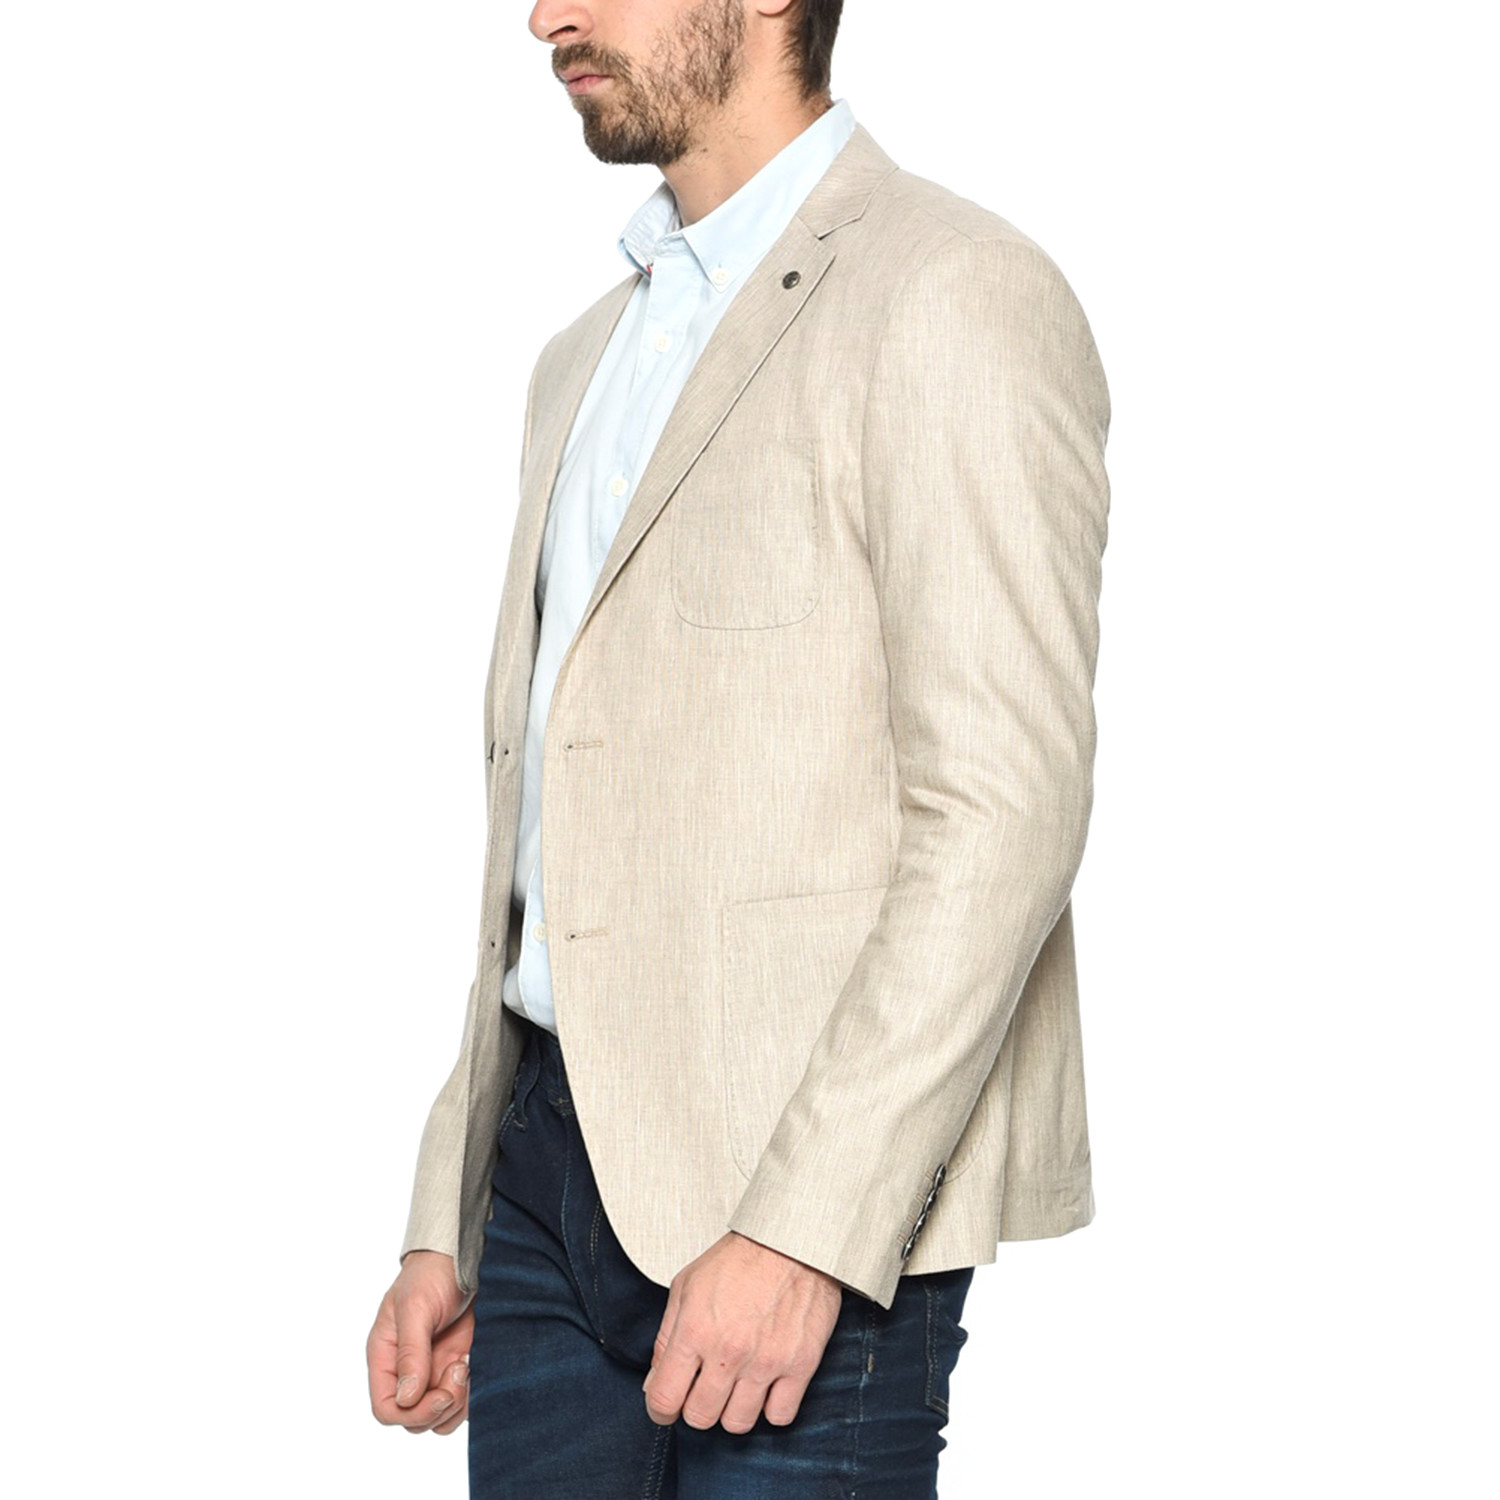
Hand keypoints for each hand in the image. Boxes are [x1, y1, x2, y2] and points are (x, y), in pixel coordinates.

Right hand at [367, 1250, 474, 1434]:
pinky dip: (471, 1394)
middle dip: (440, 1406)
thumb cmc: (431, 1274)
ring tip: (466, 1364)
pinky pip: (462, 1402)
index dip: (411, 1412)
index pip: (386, 1409)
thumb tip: (406, 1398)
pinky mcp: (457, 1367)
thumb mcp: (416, 1307)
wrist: (464, 1256)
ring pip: (440, 1418)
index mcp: (386, 1358)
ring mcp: (434, 1371)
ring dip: (457, 1403)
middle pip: (414, 1420)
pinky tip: (475, 1362)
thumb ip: (410, 1352)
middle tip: (459, 1369)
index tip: (439, 1394)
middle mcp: (407, 1371)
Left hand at [643, 1231, 842, 1432]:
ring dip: (733, 1409)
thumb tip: (654, 1381)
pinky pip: (779, 1416)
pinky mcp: (800, 1365)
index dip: (660, 1410)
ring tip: (736, 1385)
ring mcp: (765, 1362)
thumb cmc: (739, 1259)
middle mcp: (728, 1352)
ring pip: (738, 1423)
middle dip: (696, 1407)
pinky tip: (766, 1386)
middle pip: (700, 1417)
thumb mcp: (686, 1286)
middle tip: (704, 1389)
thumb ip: (666, 1337)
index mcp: (694, 1330)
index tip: (666, 1407)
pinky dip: (771, 1408)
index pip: (664, 1399)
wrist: (792, 1240)